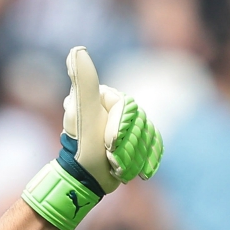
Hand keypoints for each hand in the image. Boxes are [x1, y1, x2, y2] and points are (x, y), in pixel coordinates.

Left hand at [22, 46, 162, 229]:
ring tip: (116, 163)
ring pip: (145, 132)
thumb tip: (77, 50)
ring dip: (133, 151)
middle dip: (126, 141)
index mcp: (102, 97)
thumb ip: (84, 81)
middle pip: (137, 120)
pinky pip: (152, 143)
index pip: (126, 106)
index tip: (107, 143)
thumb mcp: (85, 113)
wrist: (87, 180)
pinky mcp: (134, 139)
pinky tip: (131, 167)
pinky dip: (145, 157)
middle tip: (110, 155)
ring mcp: (124, 123)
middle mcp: (112, 107)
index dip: (119, 127)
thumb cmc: (84, 148)